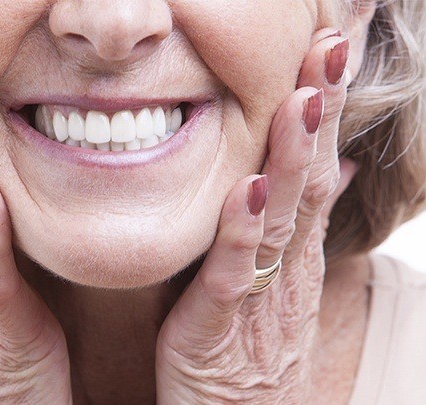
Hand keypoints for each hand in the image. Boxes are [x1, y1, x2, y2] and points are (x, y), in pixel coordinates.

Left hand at [156, 29, 356, 402]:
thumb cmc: (249, 350)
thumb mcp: (276, 282)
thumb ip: (293, 225)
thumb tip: (331, 170)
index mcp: (291, 251)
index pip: (315, 166)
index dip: (325, 109)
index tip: (331, 48)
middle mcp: (285, 266)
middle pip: (309, 179)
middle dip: (321, 112)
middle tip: (334, 44)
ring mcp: (259, 296)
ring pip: (281, 217)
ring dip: (295, 155)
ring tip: (305, 97)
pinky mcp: (221, 328)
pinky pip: (235, 274)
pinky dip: (243, 231)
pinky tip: (250, 188)